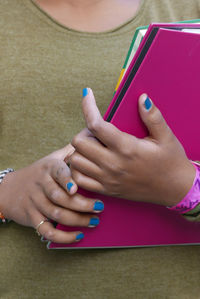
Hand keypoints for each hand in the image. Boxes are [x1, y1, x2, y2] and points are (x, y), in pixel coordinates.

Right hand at [0, 144, 103, 243]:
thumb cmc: (40, 172)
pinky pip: (47, 230)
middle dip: (82, 205)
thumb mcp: (53, 158)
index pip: (57, 173)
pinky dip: (63, 237)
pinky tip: (78, 235)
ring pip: (56, 215)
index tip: (76, 188)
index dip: (66, 180)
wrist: (11, 188)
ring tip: (94, 221)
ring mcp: (35, 203)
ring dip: (78, 220)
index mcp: (48, 168)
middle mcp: (41, 185)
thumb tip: (92, 132)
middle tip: (100, 207)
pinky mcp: (32, 218)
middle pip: (60, 198)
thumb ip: (72, 149)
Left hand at [70, 88, 194, 206]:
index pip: (96, 124)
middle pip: (79, 142)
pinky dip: (78, 169)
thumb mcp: (166, 137)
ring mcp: (107, 179)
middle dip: (84, 132)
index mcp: (127, 148)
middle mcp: (113, 164)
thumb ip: (153, 117)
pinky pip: (79, 179)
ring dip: (80, 150)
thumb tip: (142, 98)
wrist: (174, 190)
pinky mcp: (106, 189)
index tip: (87, 94)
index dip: (88, 106)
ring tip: (94, 147)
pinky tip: (90, 163)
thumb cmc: (170, 162)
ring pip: (75, 160)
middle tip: (97, 132)